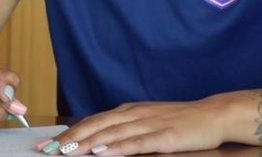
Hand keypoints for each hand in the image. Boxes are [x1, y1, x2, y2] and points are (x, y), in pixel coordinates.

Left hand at [37, 97, 229, 155]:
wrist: (212, 115)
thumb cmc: (180, 121)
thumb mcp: (148, 120)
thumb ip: (125, 128)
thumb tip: (99, 141)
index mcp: (129, 110)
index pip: (93, 120)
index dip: (71, 132)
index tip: (50, 144)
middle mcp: (135, 114)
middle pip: (96, 125)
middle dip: (71, 138)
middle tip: (49, 150)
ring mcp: (149, 124)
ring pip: (111, 134)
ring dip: (87, 143)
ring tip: (67, 151)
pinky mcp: (163, 137)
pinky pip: (135, 143)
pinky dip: (116, 147)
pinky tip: (102, 152)